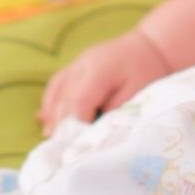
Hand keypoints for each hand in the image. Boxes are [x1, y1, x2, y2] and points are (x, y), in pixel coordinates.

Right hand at [37, 30, 170, 135]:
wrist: (149, 46)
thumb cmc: (147, 71)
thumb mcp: (136, 93)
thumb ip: (114, 110)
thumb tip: (94, 129)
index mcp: (98, 71)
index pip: (79, 102)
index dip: (80, 123)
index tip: (86, 139)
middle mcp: (81, 66)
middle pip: (64, 100)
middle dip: (64, 125)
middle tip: (65, 147)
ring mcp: (75, 64)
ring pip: (56, 92)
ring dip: (53, 115)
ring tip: (51, 137)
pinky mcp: (74, 66)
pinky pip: (55, 84)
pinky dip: (50, 102)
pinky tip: (46, 118)